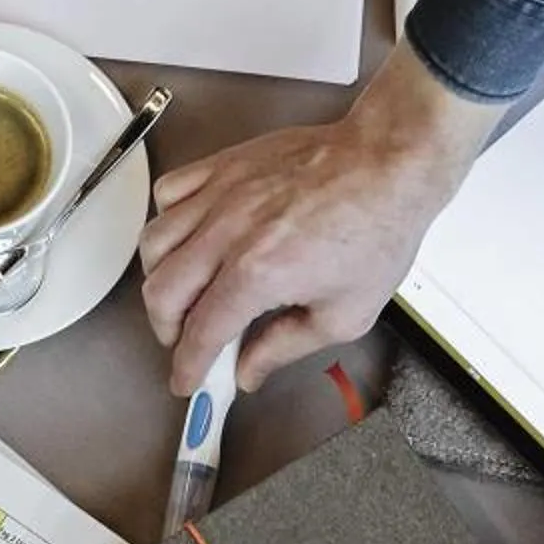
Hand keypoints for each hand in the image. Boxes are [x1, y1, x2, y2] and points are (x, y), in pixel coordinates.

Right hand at [138, 46, 499, 393]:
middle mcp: (227, 233)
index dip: (187, 366)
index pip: (200, 333)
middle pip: (162, 293)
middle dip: (167, 330)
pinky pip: (169, 192)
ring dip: (161, 278)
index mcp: (258, 275)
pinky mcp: (223, 166)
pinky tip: (190, 237)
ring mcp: (221, 194)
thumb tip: (248, 371)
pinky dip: (167, 220)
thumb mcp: (344, 314)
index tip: (187, 381)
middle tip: (187, 341)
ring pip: (154, 242)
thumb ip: (285, 347)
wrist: (388, 162)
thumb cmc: (377, 231)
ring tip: (185, 293)